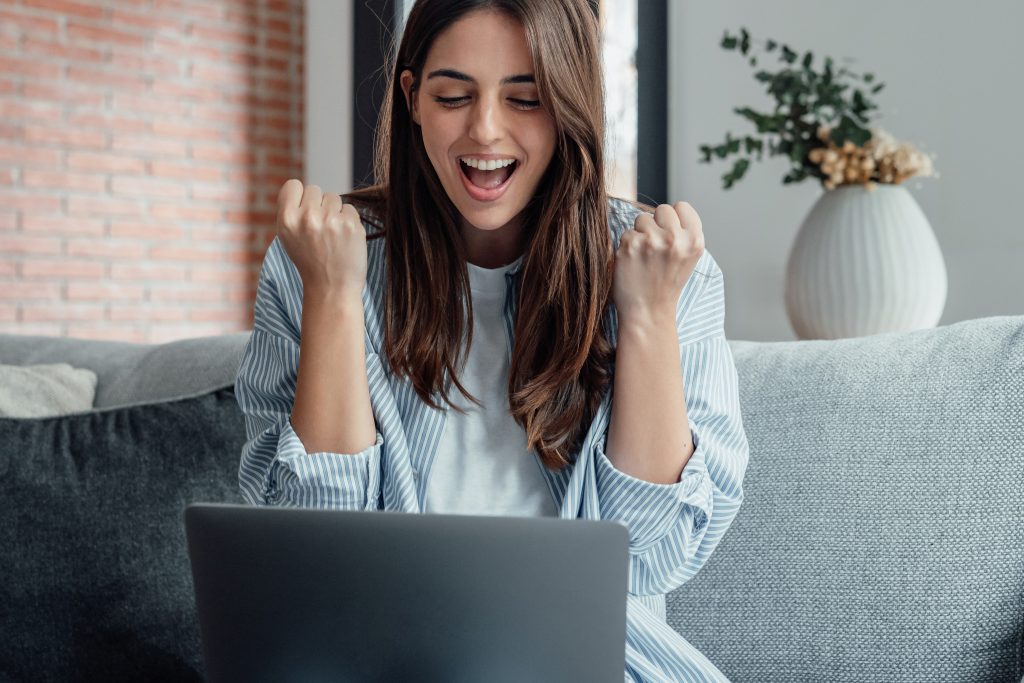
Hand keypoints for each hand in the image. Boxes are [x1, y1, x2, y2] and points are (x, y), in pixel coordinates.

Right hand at [276, 179, 366, 299]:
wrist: (332, 288)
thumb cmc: (310, 262)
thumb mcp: (288, 237)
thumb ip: (292, 212)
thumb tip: (304, 190)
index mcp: (287, 219)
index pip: (293, 185)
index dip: (300, 196)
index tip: (305, 211)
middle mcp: (307, 217)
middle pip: (315, 190)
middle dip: (319, 205)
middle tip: (320, 229)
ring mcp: (330, 219)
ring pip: (334, 198)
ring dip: (335, 212)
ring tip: (332, 235)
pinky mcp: (350, 224)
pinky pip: (350, 208)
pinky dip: (349, 221)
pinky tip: (344, 238)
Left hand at [612, 201, 704, 323]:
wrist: (648, 313)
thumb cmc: (666, 284)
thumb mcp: (688, 257)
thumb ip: (683, 232)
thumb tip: (669, 211)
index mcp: (695, 240)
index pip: (681, 206)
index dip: (673, 220)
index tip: (670, 236)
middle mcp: (676, 239)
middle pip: (662, 209)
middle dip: (656, 224)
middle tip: (656, 248)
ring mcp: (652, 241)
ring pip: (642, 219)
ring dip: (640, 234)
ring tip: (645, 257)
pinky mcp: (630, 245)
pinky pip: (627, 232)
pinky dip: (627, 246)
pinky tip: (633, 263)